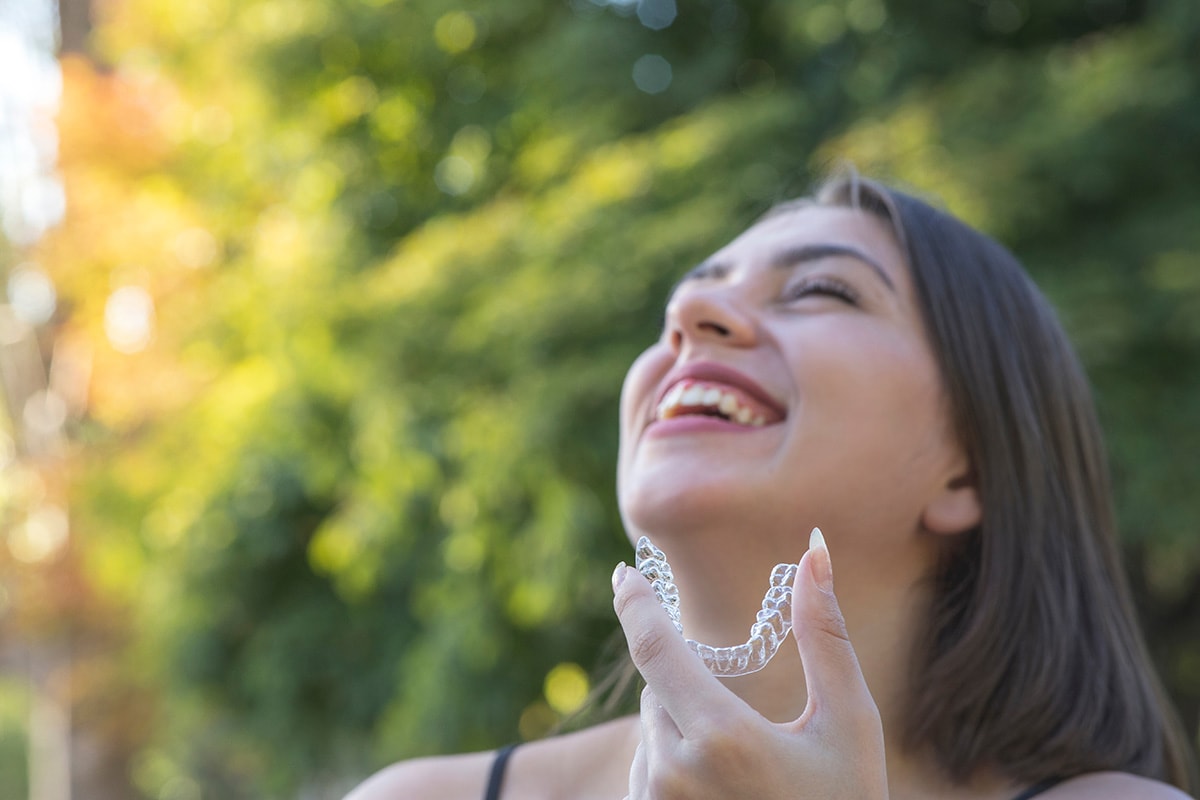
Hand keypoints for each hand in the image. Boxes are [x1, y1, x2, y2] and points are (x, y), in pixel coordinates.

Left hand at [611, 529, 887, 799]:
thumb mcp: (849, 724)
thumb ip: (825, 635)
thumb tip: (814, 551)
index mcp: (722, 736)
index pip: (656, 647)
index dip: (636, 603)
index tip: (624, 573)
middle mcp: (675, 773)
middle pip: (660, 692)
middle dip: (692, 687)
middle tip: (746, 724)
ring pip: (654, 736)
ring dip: (684, 731)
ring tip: (745, 777)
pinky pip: (649, 777)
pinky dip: (675, 769)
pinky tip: (725, 794)